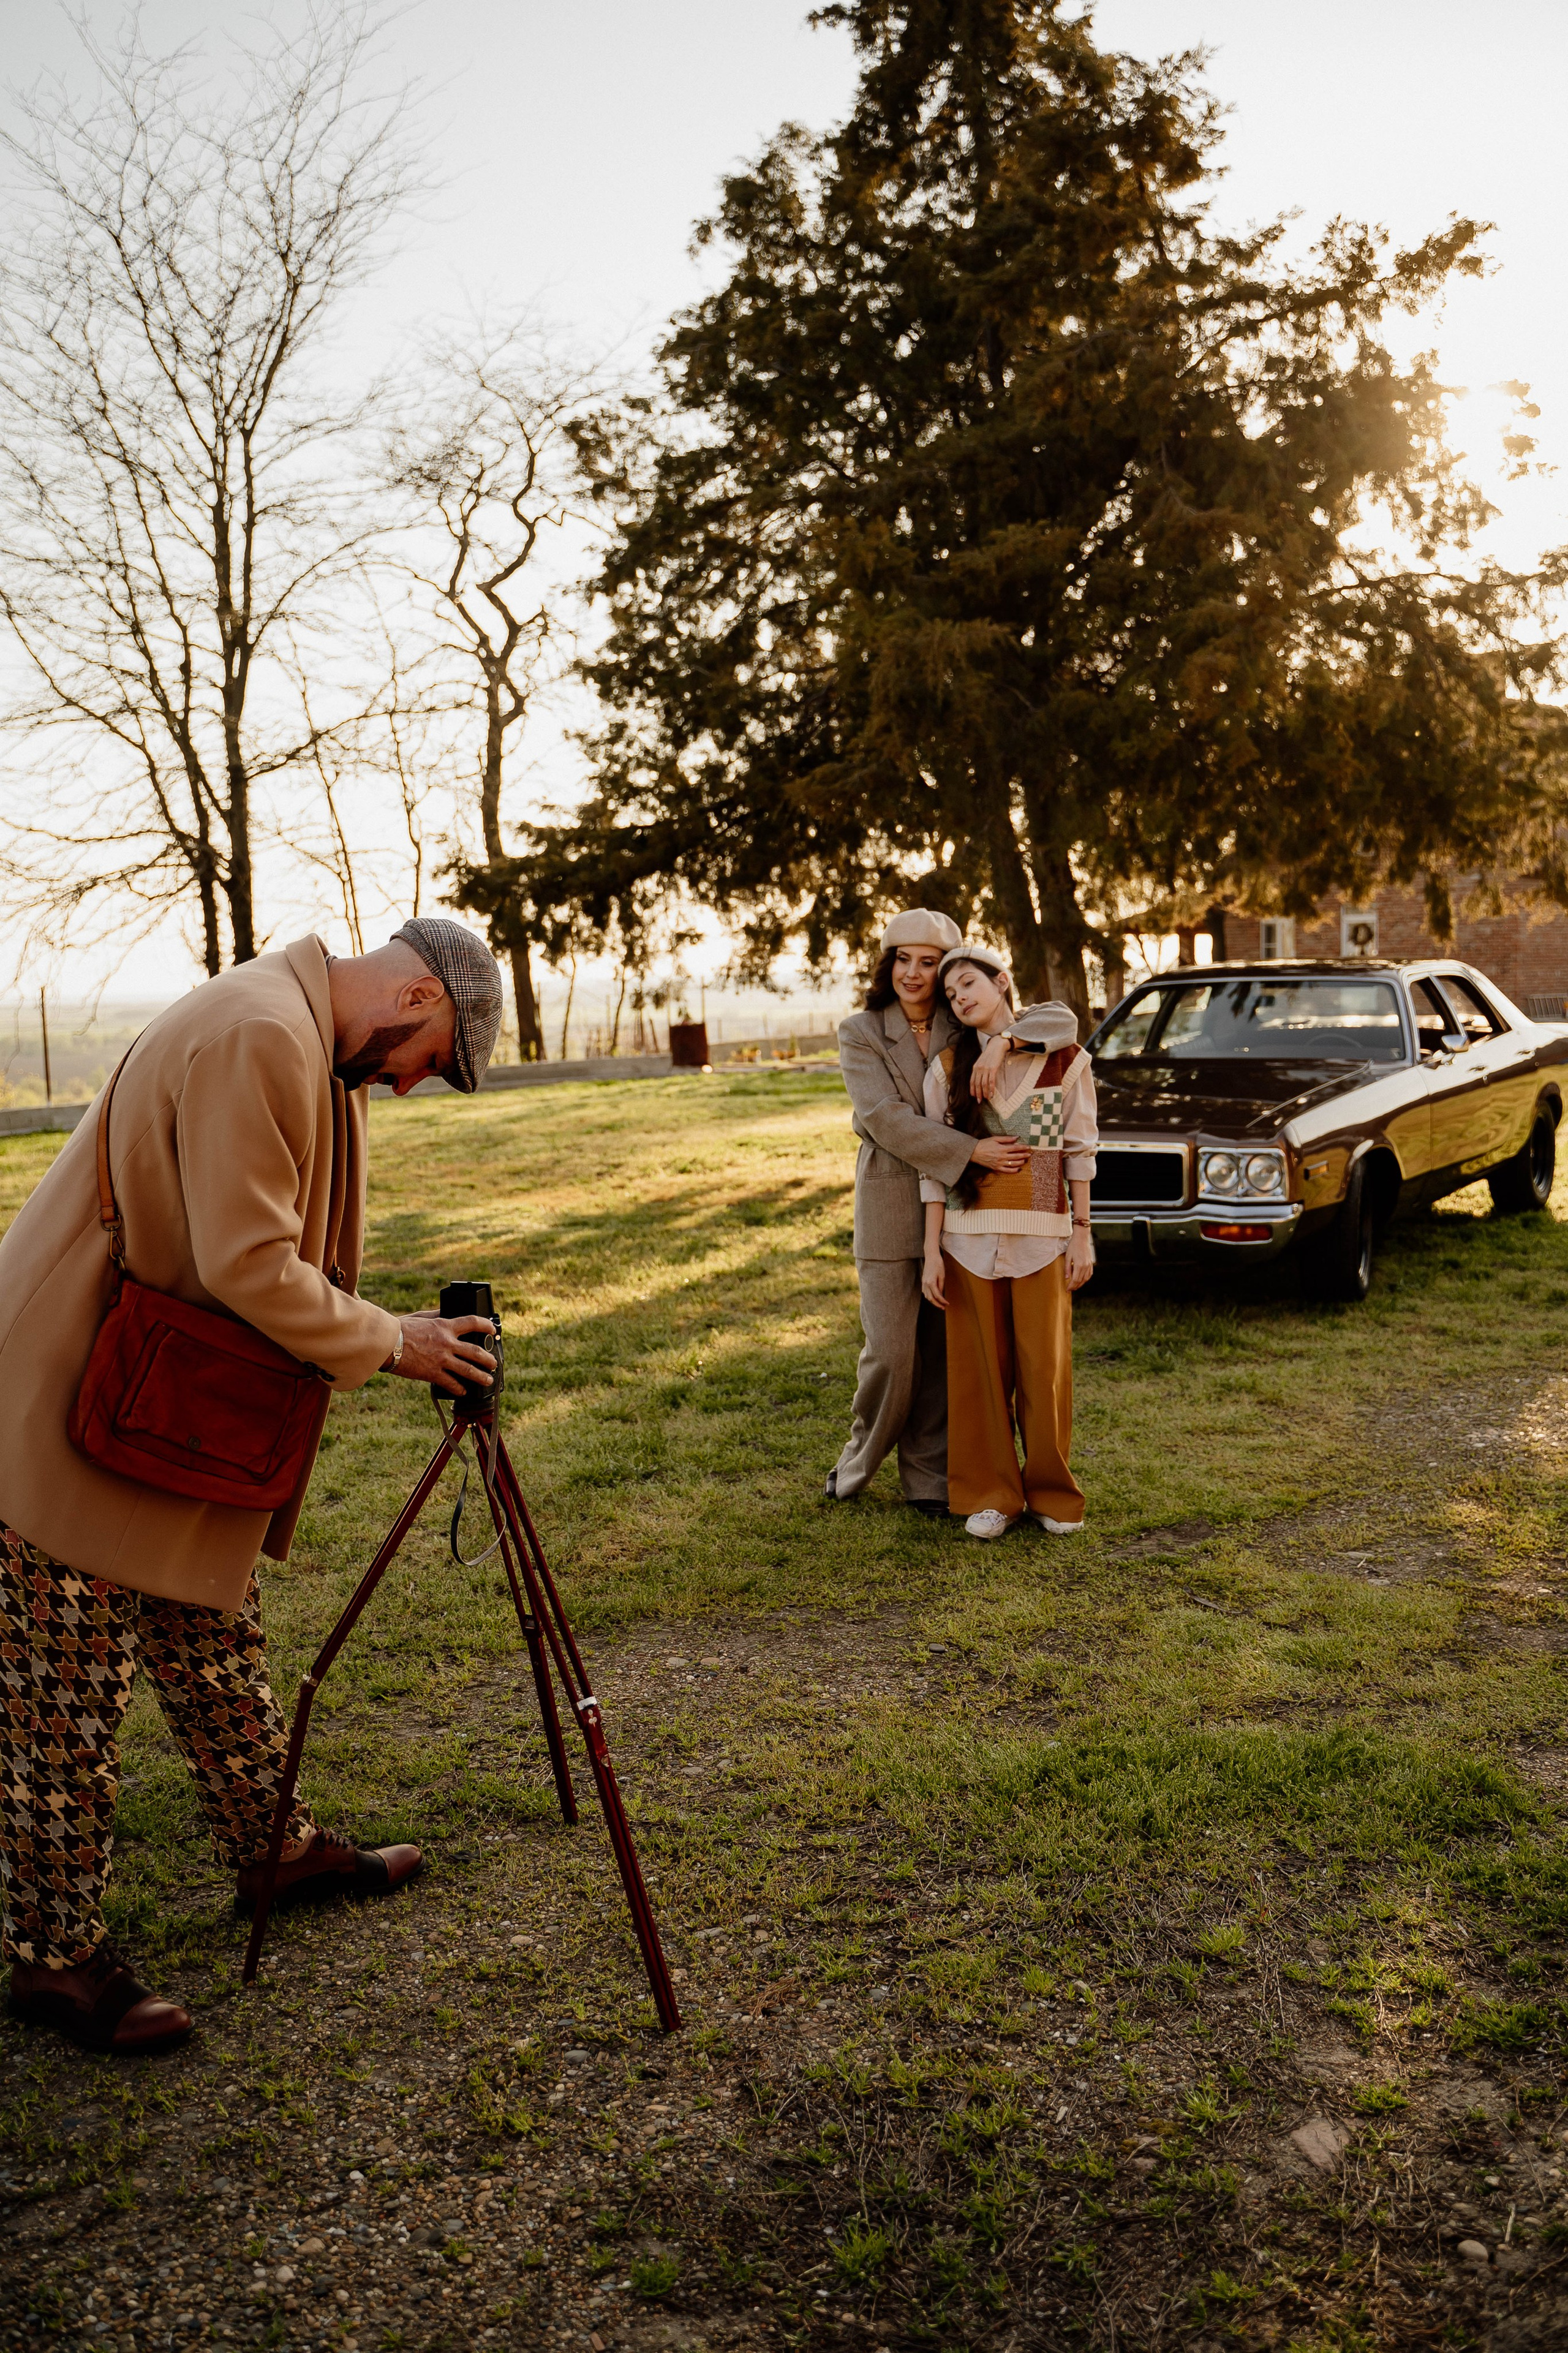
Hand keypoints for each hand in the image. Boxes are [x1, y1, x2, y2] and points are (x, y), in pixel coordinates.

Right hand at [383, 1311, 497, 1395]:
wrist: (386, 1343)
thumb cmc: (399, 1328)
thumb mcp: (420, 1316)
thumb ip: (436, 1315)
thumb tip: (446, 1312)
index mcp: (444, 1325)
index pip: (472, 1322)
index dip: (486, 1325)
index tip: (493, 1330)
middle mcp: (447, 1343)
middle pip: (476, 1351)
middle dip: (488, 1359)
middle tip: (493, 1363)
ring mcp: (441, 1359)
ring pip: (468, 1370)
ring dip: (481, 1376)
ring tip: (488, 1380)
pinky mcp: (433, 1373)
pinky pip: (451, 1383)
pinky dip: (459, 1389)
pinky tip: (463, 1391)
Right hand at [921, 1250, 948, 1309]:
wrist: (931, 1256)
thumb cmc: (938, 1263)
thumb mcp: (942, 1275)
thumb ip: (941, 1286)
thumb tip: (941, 1294)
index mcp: (931, 1282)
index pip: (937, 1296)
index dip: (942, 1301)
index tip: (947, 1304)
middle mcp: (925, 1283)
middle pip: (930, 1298)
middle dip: (937, 1304)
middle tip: (943, 1307)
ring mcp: (923, 1282)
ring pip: (926, 1296)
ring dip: (932, 1301)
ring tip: (939, 1303)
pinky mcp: (923, 1280)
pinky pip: (925, 1291)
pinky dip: (929, 1296)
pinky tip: (933, 1297)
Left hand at [971, 1033, 1010, 1102]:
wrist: (997, 1046)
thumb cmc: (991, 1054)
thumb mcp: (982, 1062)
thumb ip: (980, 1070)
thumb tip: (980, 1079)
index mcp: (975, 1067)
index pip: (972, 1081)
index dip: (972, 1090)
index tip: (974, 1096)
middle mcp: (979, 1068)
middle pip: (977, 1084)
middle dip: (978, 1094)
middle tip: (980, 1101)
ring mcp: (985, 1068)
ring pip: (984, 1084)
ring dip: (985, 1093)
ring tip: (987, 1098)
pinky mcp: (993, 1068)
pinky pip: (991, 1081)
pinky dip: (991, 1089)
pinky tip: (992, 1094)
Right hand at [972, 1133, 1028, 1171]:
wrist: (974, 1152)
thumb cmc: (984, 1144)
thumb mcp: (995, 1138)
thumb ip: (1007, 1138)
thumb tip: (1016, 1137)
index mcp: (1002, 1148)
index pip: (1016, 1148)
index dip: (1023, 1147)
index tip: (1028, 1147)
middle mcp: (1002, 1156)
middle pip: (1016, 1156)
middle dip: (1024, 1155)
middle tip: (1030, 1154)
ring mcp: (999, 1163)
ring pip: (1013, 1164)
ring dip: (1020, 1162)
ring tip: (1025, 1160)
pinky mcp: (996, 1168)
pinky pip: (1007, 1171)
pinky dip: (1013, 1170)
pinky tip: (1018, 1169)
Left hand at [1065, 1229, 1094, 1292]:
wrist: (1082, 1238)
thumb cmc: (1073, 1246)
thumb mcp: (1067, 1257)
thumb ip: (1067, 1268)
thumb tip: (1066, 1278)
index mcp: (1079, 1265)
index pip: (1075, 1280)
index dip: (1071, 1286)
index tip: (1067, 1289)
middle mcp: (1085, 1266)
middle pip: (1080, 1281)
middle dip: (1075, 1286)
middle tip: (1070, 1289)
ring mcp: (1089, 1265)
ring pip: (1085, 1279)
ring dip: (1080, 1284)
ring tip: (1075, 1287)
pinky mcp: (1091, 1263)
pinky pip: (1089, 1274)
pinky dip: (1086, 1279)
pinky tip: (1082, 1281)